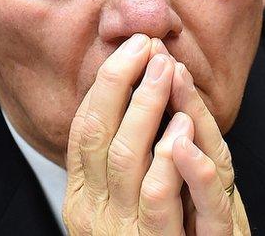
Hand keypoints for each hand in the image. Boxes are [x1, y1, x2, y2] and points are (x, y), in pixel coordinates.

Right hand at [63, 34, 249, 234]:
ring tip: (166, 70)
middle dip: (120, 83)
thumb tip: (131, 100)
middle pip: (97, 134)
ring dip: (146, 108)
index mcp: (81, 195)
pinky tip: (183, 126)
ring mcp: (119, 230)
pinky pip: (158, 196)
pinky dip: (170, 157)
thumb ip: (123, 160)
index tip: (128, 50)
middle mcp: (91, 211)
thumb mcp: (124, 200)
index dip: (105, 85)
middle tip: (147, 47)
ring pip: (125, 157)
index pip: (83, 128)